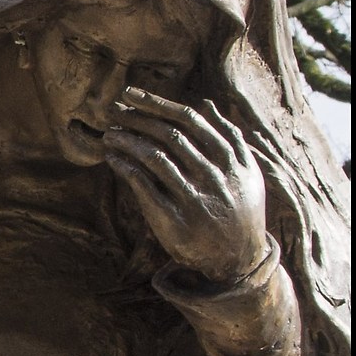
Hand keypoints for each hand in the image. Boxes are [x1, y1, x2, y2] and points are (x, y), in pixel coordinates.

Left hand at [105, 88, 273, 285]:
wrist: (239, 260)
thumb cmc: (238, 210)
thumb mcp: (246, 173)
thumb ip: (229, 138)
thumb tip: (207, 104)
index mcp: (233, 160)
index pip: (190, 121)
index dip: (157, 104)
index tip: (131, 95)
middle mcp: (216, 176)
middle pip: (170, 136)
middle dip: (138, 119)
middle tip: (113, 110)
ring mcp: (196, 198)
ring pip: (155, 158)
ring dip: (127, 141)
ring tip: (109, 133)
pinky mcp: (175, 220)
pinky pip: (144, 187)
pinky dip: (126, 169)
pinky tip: (112, 159)